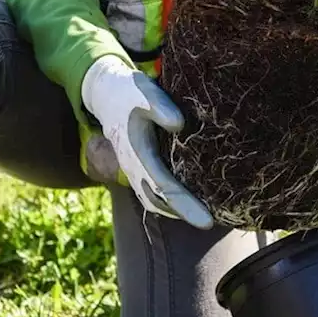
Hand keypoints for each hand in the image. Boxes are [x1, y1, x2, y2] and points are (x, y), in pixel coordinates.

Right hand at [81, 56, 214, 229]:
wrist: (106, 96)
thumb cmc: (129, 92)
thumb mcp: (143, 92)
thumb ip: (160, 107)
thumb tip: (180, 125)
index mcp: (137, 152)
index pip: (163, 186)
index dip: (185, 205)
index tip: (207, 220)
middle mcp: (133, 168)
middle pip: (160, 201)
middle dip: (185, 214)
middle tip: (212, 224)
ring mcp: (133, 172)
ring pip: (154, 201)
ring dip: (177, 211)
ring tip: (205, 218)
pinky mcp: (137, 170)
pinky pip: (152, 194)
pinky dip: (169, 204)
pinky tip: (189, 204)